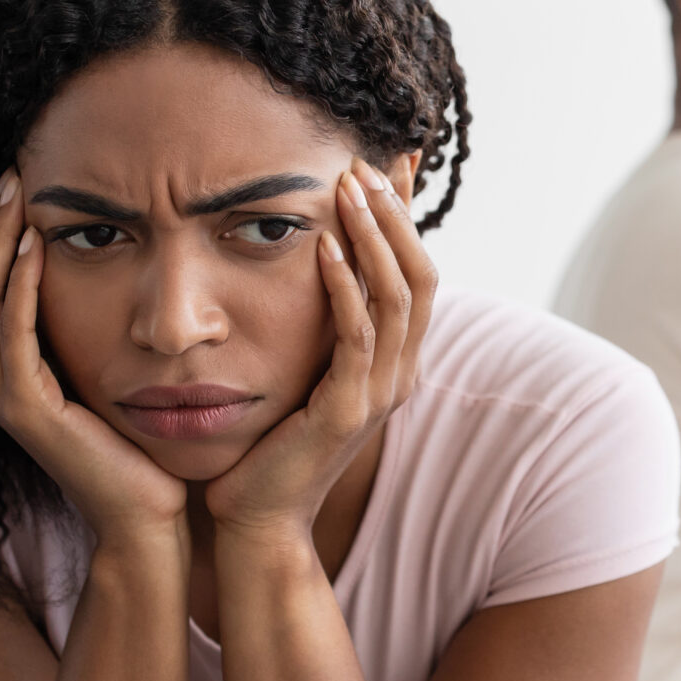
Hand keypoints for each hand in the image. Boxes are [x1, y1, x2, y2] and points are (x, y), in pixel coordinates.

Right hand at [0, 169, 187, 546]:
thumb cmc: (141, 444)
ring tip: (18, 198)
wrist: (151, 514)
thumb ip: (97, 323)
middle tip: (11, 173)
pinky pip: (11, 337)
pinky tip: (36, 248)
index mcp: (7, 371)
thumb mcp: (112, 368)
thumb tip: (114, 260)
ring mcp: (2, 399)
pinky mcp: (26, 413)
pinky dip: (18, 290)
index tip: (18, 183)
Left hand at [204, 158, 436, 539]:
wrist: (258, 520)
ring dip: (374, 236)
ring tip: (348, 186)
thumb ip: (319, 325)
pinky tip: (321, 247)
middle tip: (367, 160)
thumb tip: (312, 265)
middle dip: (396, 213)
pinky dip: (343, 287)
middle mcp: (399, 374)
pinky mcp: (346, 410)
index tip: (395, 160)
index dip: (410, 216)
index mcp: (395, 361)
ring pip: (398, 297)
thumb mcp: (304, 371)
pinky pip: (355, 337)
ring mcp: (378, 393)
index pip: (418, 272)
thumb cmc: (269, 446)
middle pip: (422, 275)